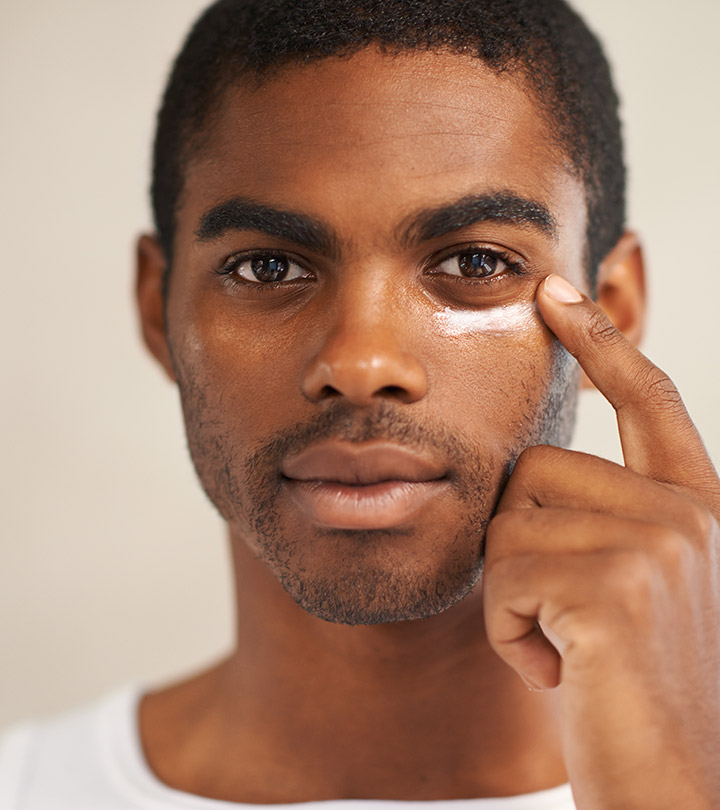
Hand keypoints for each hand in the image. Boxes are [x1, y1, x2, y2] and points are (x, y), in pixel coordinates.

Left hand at [483, 274, 719, 809]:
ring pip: (509, 523)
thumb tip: (532, 474)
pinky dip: (508, 634)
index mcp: (699, 507)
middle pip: (534, 471)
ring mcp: (661, 544)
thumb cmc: (638, 694)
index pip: (647, 400)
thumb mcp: (631, 593)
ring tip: (566, 649)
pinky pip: (503, 579)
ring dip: (513, 595)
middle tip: (564, 619)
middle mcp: (692, 513)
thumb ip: (604, 521)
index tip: (555, 290)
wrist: (683, 793)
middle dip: (521, 544)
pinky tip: (561, 673)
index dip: (601, 338)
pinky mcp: (615, 587)